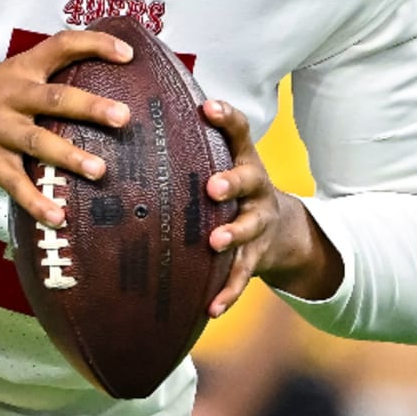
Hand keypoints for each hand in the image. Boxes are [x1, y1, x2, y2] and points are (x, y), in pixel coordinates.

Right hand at [0, 30, 132, 227]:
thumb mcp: (8, 77)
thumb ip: (46, 80)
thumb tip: (99, 86)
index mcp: (21, 71)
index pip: (60, 46)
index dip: (94, 45)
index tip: (127, 54)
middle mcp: (12, 97)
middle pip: (56, 98)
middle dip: (91, 108)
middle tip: (123, 117)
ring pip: (39, 142)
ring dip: (71, 157)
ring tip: (100, 171)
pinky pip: (16, 184)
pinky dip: (37, 202)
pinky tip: (58, 216)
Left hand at [202, 99, 342, 315]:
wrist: (282, 230)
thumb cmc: (231, 188)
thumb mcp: (224, 162)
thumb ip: (193, 144)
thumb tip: (135, 116)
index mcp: (244, 159)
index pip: (239, 132)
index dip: (226, 117)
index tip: (207, 106)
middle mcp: (256, 188)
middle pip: (248, 181)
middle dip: (231, 182)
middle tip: (212, 187)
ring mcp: (259, 223)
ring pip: (248, 228)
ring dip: (233, 235)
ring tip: (215, 242)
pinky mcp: (256, 256)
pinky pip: (243, 276)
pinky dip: (228, 293)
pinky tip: (211, 309)